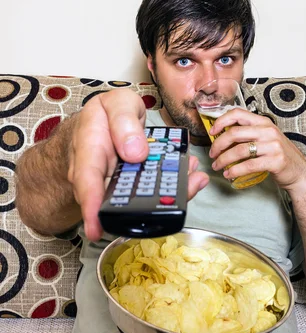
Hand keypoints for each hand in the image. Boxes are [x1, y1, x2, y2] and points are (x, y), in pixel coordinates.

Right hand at [68, 88, 208, 240]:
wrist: (101, 123)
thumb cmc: (105, 114)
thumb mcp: (115, 103)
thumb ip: (124, 121)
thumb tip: (136, 153)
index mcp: (88, 152)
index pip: (86, 184)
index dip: (91, 209)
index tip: (97, 229)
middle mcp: (100, 176)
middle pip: (119, 200)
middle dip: (149, 204)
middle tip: (178, 195)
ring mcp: (117, 185)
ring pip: (140, 199)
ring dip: (170, 192)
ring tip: (192, 180)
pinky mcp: (134, 187)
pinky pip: (152, 191)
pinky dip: (174, 185)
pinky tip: (190, 177)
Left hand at [208, 108, 305, 191]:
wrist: (299, 172)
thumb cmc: (278, 155)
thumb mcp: (266, 138)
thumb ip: (248, 134)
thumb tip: (222, 135)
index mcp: (263, 122)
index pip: (238, 114)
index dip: (221, 121)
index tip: (211, 132)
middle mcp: (268, 131)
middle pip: (234, 133)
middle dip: (218, 144)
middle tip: (212, 154)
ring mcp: (273, 146)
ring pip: (239, 150)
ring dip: (224, 160)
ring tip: (217, 166)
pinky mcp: (275, 161)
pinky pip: (248, 165)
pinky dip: (235, 171)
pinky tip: (229, 174)